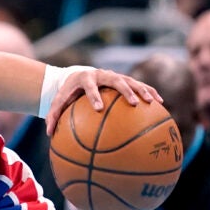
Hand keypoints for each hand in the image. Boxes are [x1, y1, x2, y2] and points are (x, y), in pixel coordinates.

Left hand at [46, 68, 161, 135]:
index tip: (99, 108)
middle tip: (132, 104)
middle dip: (125, 91)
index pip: (90, 87)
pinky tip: (161, 103)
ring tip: (152, 102)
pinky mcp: (124, 79)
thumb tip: (48, 134)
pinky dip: (149, 92)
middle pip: (116, 81)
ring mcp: (115, 76)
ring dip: (142, 91)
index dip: (94, 96)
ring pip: (131, 81)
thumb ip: (53, 116)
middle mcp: (102, 75)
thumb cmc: (67, 93)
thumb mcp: (58, 102)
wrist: (78, 76)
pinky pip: (139, 85)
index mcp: (85, 79)